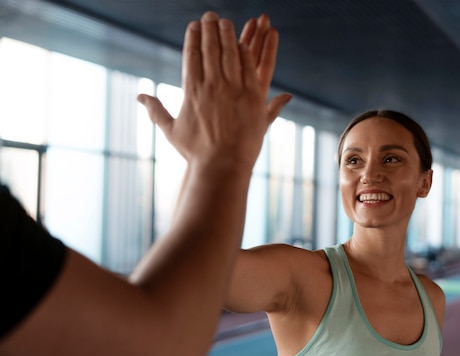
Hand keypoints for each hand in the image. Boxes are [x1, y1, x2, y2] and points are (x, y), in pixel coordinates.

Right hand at [138, 12, 290, 170]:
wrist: (223, 166)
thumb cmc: (196, 152)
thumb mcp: (172, 131)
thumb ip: (155, 110)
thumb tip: (139, 97)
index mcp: (192, 91)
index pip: (192, 55)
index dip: (193, 37)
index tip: (194, 25)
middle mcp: (212, 86)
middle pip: (210, 49)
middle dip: (210, 29)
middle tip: (210, 16)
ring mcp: (233, 90)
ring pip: (230, 53)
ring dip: (227, 35)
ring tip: (226, 23)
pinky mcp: (252, 97)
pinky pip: (248, 68)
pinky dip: (245, 53)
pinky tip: (243, 43)